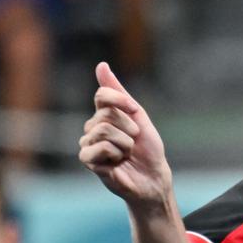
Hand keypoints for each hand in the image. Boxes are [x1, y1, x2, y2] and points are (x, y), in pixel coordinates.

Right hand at [79, 61, 173, 208]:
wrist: (153, 177)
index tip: (135, 110)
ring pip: (103, 130)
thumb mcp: (138, 116)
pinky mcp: (88, 161)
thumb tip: (101, 65)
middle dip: (128, 127)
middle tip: (134, 142)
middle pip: (106, 114)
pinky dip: (115, 154)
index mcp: (104, 115)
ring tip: (127, 153)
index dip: (120, 100)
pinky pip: (99, 148)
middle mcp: (93, 128)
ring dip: (124, 143)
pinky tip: (117, 163)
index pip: (103, 94)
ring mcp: (88, 144)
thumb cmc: (148, 149)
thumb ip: (119, 93)